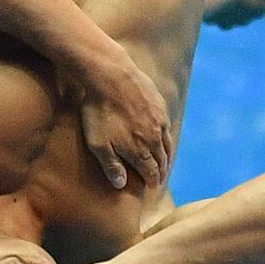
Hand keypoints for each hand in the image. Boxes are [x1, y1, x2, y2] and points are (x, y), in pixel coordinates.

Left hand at [79, 54, 173, 188]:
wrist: (110, 76)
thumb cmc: (99, 112)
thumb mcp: (98, 143)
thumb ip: (111, 165)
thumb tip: (121, 184)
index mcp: (140, 150)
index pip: (150, 171)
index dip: (152, 180)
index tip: (153, 186)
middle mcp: (154, 138)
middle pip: (161, 159)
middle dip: (161, 170)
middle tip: (160, 178)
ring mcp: (158, 120)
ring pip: (167, 143)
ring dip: (166, 155)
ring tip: (165, 161)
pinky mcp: (159, 104)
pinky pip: (166, 125)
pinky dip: (166, 135)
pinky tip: (163, 135)